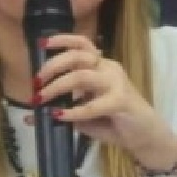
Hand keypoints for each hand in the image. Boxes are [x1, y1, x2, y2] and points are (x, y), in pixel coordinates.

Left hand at [33, 33, 176, 170]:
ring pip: (81, 76)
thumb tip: (31, 115)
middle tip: (37, 82)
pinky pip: (92, 104)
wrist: (145, 136)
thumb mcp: (82, 113)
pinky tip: (60, 116)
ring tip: (41, 99)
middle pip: (77, 56)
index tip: (41, 43)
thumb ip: (61, 109)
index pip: (81, 44)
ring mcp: (116, 83)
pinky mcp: (121, 101)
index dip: (61, 40)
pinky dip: (73, 110)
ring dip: (57, 87)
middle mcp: (108, 69)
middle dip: (52, 66)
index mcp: (100, 65)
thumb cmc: (112, 121)